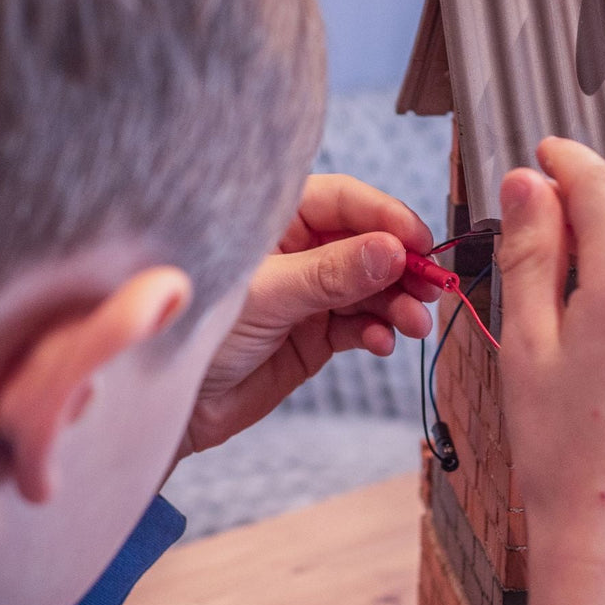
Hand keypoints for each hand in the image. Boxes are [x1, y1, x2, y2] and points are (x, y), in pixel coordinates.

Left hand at [175, 174, 438, 461]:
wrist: (174, 403)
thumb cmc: (195, 333)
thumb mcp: (267, 295)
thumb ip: (331, 273)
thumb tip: (392, 249)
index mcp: (275, 221)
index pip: (343, 200)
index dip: (385, 216)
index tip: (419, 241)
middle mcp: (298, 252)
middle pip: (367, 245)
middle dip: (402, 266)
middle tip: (430, 286)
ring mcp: (311, 294)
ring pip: (371, 287)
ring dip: (398, 303)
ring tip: (413, 323)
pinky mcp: (316, 334)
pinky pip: (361, 324)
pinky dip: (377, 331)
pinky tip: (380, 342)